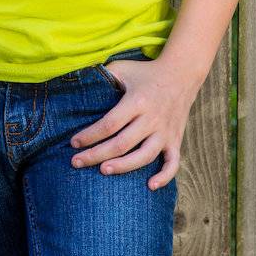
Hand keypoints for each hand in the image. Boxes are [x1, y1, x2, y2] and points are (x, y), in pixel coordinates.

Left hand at [69, 56, 201, 189]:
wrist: (182, 73)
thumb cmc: (146, 72)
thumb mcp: (124, 68)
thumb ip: (104, 76)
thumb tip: (78, 84)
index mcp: (137, 101)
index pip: (110, 124)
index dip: (90, 135)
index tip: (74, 143)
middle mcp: (152, 118)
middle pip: (122, 143)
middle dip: (97, 155)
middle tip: (76, 162)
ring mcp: (165, 131)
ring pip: (145, 156)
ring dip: (124, 166)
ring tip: (104, 171)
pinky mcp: (175, 139)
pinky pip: (173, 162)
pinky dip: (164, 176)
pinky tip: (150, 186)